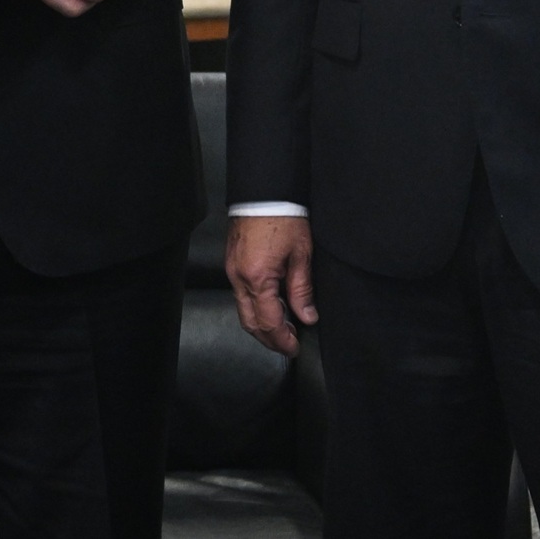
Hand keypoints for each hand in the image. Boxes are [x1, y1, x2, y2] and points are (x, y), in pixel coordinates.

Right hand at [227, 215, 317, 355]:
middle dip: (269, 339)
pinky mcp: (232, 263)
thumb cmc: (284, 217)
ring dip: (260, 325)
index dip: (282, 339)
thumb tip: (307, 316)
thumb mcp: (301, 254)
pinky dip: (254, 308)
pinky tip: (270, 307)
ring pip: (242, 310)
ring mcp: (232, 271)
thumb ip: (302, 289)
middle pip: (250, 322)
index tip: (294, 348)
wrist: (264, 191)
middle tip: (288, 346)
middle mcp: (239, 278)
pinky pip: (240, 295)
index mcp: (258, 277)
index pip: (268, 321)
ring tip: (282, 329)